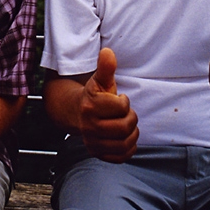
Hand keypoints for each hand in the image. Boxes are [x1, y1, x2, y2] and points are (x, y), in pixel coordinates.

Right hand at [78, 48, 138, 162]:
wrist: (77, 114)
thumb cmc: (95, 96)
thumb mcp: (100, 80)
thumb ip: (106, 67)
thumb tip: (108, 51)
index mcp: (90, 106)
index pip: (121, 107)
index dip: (125, 102)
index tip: (120, 99)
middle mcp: (89, 126)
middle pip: (124, 128)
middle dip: (131, 118)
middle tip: (126, 113)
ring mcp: (93, 142)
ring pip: (124, 144)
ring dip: (132, 134)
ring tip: (127, 125)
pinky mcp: (98, 154)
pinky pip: (120, 157)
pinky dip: (128, 149)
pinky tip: (126, 138)